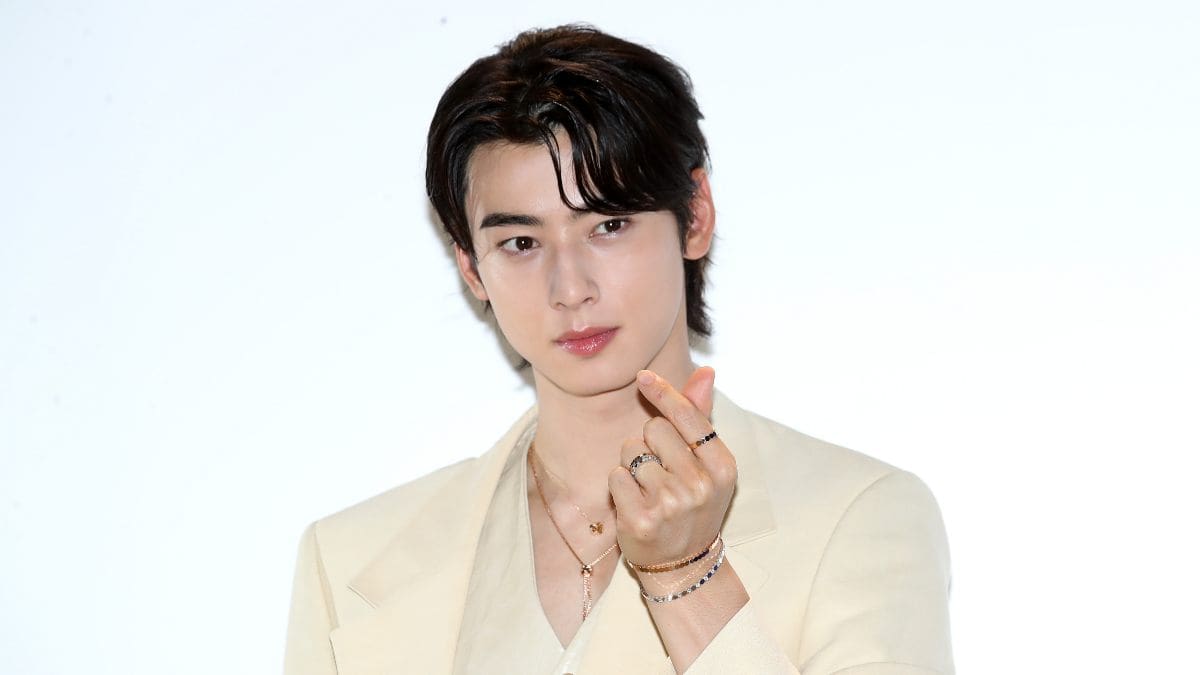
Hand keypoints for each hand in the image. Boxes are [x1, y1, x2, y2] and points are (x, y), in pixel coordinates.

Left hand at [608, 366, 737, 567]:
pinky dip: (619, 484)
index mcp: (723, 467)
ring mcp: (670, 504)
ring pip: (631, 451)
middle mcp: (700, 485)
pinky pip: (616, 476)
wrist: (683, 565)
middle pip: (653, 429)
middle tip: (661, 471)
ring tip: (648, 489)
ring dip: (632, 464)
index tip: (642, 376)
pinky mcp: (641, 520)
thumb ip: (700, 417)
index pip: (688, 416)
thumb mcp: (707, 465)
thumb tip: (706, 371)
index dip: (663, 393)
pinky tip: (634, 502)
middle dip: (649, 442)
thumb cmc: (693, 504)